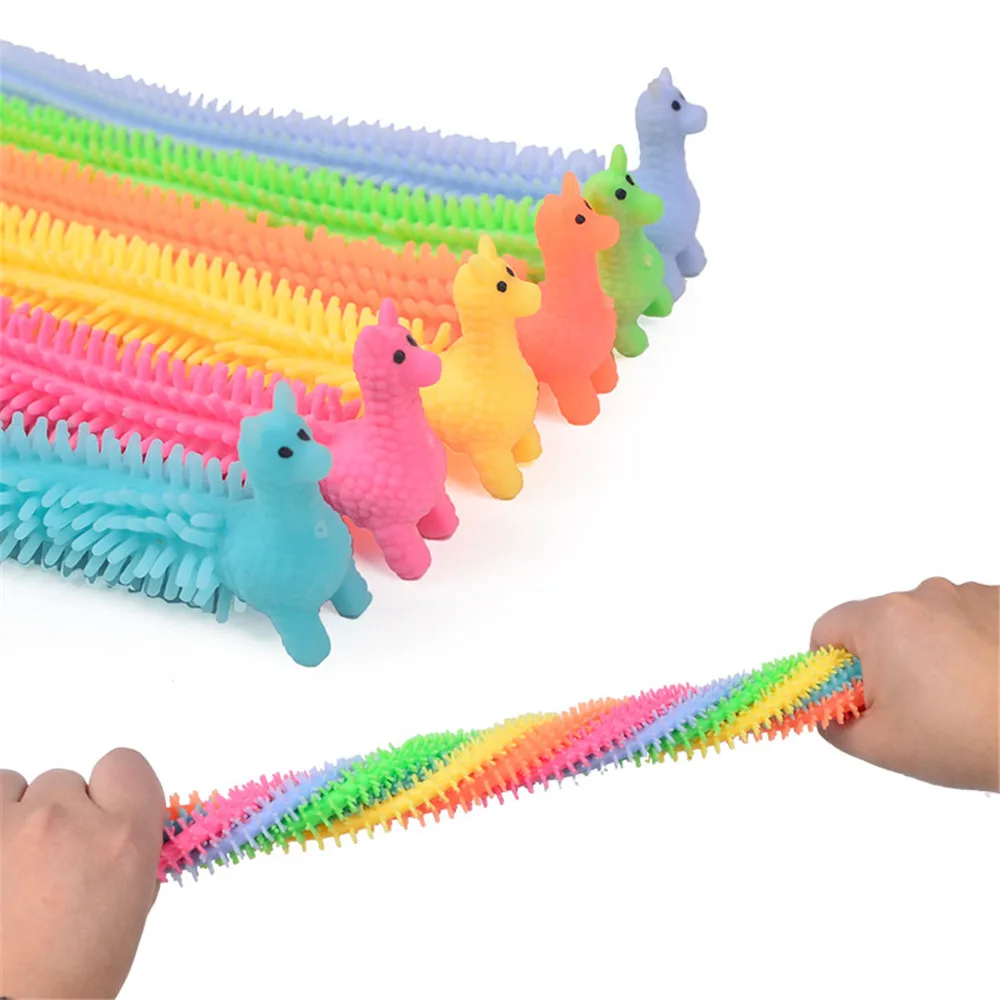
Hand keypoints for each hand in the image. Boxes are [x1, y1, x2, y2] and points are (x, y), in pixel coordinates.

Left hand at [0, 749, 163, 998]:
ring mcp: (9, 826)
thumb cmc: (64, 982)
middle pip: (65, 782)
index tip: (103, 812)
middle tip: (47, 866)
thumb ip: (128, 857)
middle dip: (60, 816)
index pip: (125, 764)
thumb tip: (119, 831)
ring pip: (17, 788)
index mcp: (124, 839)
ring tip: (10, 868)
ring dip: (15, 818)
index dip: (113, 789)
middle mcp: (68, 820)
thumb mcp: (126, 915)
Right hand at [811, 577, 998, 790]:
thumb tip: (825, 711)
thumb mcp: (877, 745)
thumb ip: (832, 724)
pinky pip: (967, 619)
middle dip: (883, 662)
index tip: (853, 696)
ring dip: (928, 652)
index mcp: (883, 619)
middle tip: (908, 707)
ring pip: (925, 623)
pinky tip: (985, 682)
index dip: (830, 666)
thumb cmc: (966, 737)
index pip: (827, 629)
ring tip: (957, 698)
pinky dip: (968, 645)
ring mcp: (969, 595)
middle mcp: (923, 595)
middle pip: (878, 625)